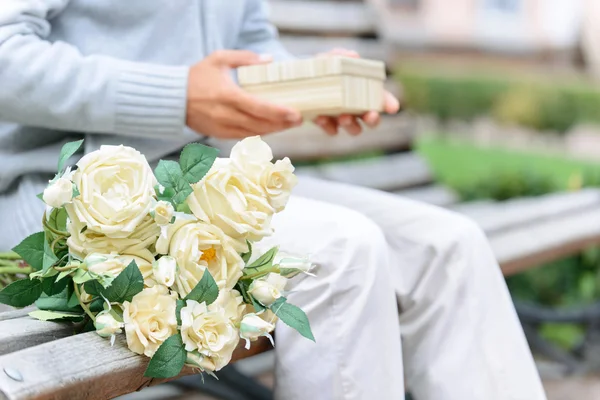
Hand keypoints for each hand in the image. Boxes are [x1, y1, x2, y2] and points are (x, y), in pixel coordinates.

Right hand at [186, 50, 302, 138]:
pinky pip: (245, 136)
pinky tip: (272, 128)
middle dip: (282, 123)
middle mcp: (226, 115)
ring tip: (289, 124)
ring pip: (255, 133)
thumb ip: (245, 58)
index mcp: (227, 96)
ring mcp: (223, 127)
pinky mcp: (220, 135)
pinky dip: (260, 133)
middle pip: (260, 124)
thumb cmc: (197, 76)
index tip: (295, 113)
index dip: (278, 113)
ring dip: (274, 130)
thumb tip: (269, 59)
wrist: (173, 98)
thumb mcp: (219, 59)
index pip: (258, 108)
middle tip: (299, 119)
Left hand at [313, 49, 399, 135]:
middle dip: (373, 119)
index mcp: (363, 92)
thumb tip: (352, 55)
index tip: (393, 107)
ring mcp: (342, 118)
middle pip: (372, 120)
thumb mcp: (329, 60)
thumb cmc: (322, 68)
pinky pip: (331, 130)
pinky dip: (328, 125)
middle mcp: (356, 108)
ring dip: (351, 124)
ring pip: (354, 128)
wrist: (300, 80)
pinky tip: (321, 117)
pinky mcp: (326, 124)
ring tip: (343, 117)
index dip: (389, 103)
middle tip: (369, 115)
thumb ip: (340, 56)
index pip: (381, 99)